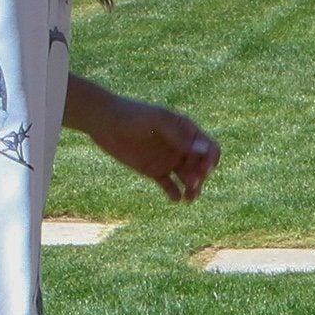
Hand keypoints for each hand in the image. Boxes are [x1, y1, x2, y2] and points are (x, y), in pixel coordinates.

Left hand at [90, 96, 219, 201]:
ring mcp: (168, 160)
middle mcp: (181, 147)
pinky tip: (174, 199)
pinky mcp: (154, 171)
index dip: (210, 160)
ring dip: (192, 189)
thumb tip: (204, 150)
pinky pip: (169, 186)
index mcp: (187, 132)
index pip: (210, 148)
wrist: (104, 121)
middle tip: (191, 184)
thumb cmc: (132, 115)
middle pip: (200, 167)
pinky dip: (174, 193)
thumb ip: (180, 136)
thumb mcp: (158, 121)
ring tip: (188, 199)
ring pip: (188, 178)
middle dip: (200, 177)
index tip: (204, 170)